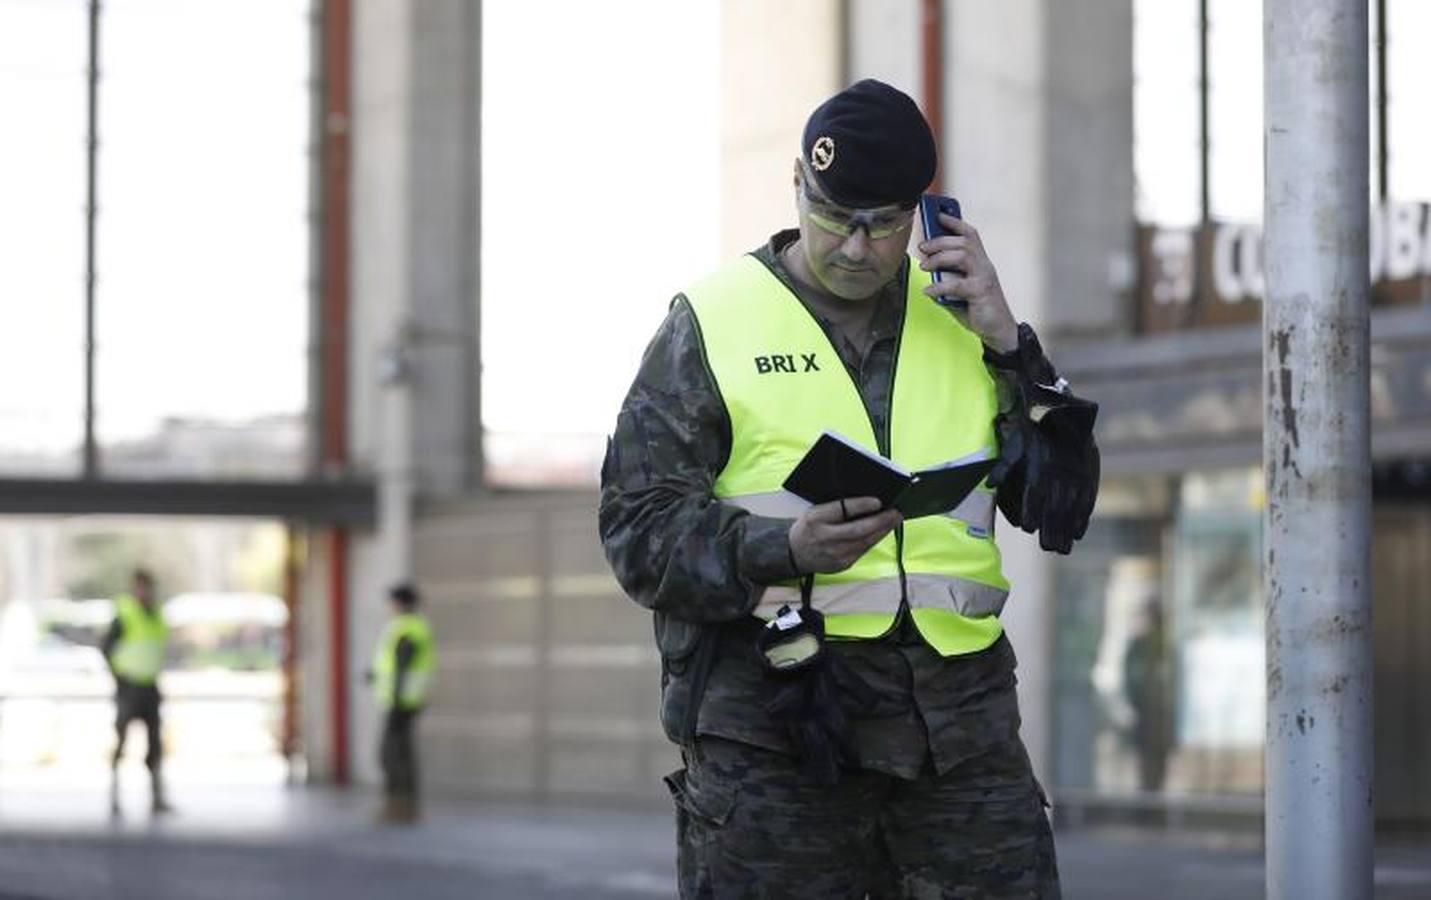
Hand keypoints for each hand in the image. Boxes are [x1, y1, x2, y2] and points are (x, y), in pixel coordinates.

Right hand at [788, 497, 900, 573]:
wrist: (796, 553)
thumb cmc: (810, 527)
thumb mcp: (815, 511)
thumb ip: (835, 506)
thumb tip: (866, 500)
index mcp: (815, 519)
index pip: (841, 510)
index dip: (861, 506)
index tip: (878, 501)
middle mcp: (825, 538)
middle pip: (858, 530)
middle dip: (880, 521)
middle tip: (895, 512)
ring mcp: (834, 554)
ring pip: (865, 542)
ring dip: (883, 531)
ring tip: (894, 520)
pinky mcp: (842, 564)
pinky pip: (863, 551)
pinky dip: (875, 540)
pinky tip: (883, 532)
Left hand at [917, 214, 1018, 351]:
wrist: (998, 330)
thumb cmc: (978, 307)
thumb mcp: (960, 289)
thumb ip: (947, 277)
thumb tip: (927, 267)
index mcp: (980, 261)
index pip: (970, 234)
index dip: (954, 222)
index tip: (937, 214)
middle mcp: (984, 265)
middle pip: (964, 242)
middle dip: (940, 241)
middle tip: (922, 248)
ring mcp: (984, 277)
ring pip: (963, 256)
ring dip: (940, 258)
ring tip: (924, 266)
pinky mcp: (981, 292)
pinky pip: (957, 284)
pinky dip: (940, 286)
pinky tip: (928, 291)